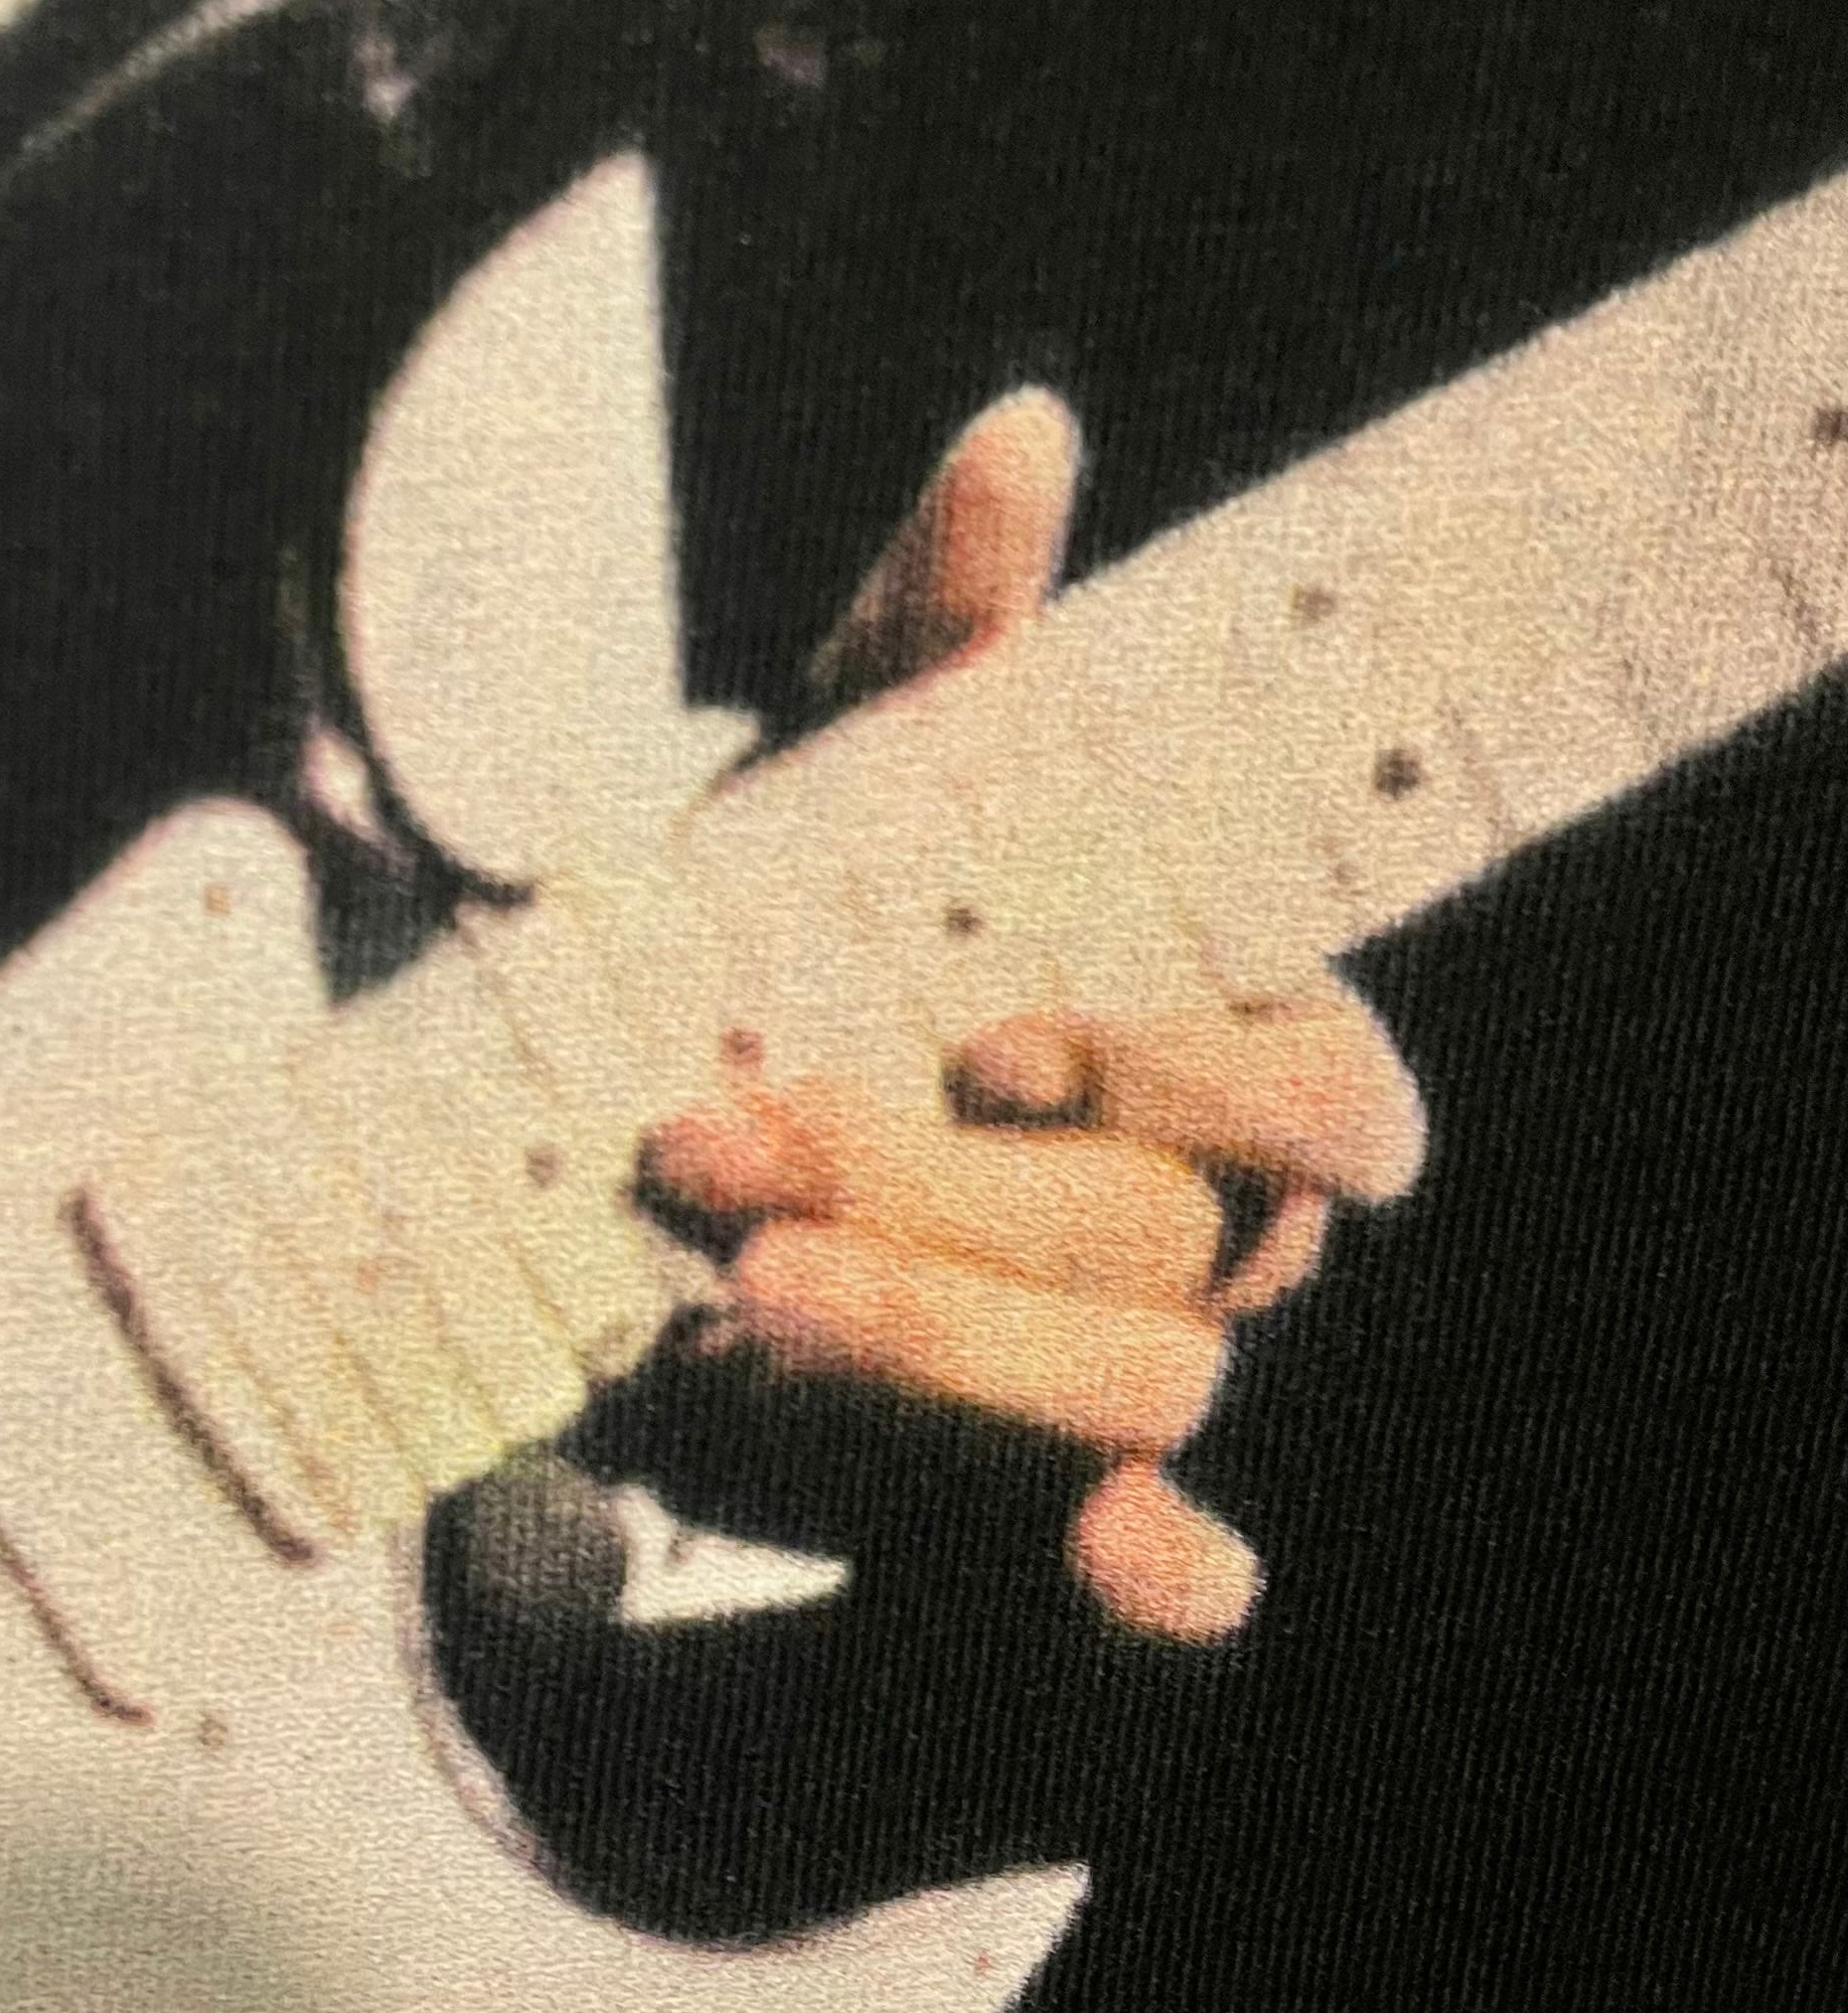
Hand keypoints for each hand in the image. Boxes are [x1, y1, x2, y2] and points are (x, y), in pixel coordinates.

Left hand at [643, 387, 1425, 1643]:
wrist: (703, 1152)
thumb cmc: (828, 948)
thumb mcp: (860, 794)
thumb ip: (942, 640)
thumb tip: (1019, 432)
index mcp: (1221, 1040)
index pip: (1309, 1076)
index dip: (1177, 1063)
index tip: (987, 1030)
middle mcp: (1221, 1219)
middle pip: (1171, 1240)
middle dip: (940, 1192)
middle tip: (710, 1144)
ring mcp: (1153, 1372)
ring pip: (1139, 1390)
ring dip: (946, 1348)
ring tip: (729, 1292)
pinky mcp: (1057, 1508)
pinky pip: (1160, 1571)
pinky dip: (1161, 1579)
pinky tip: (1136, 1575)